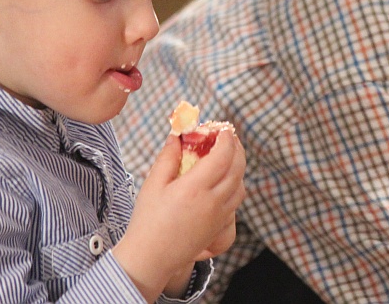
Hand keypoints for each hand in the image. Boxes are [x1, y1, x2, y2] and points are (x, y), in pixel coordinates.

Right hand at [114, 130, 246, 301]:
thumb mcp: (153, 185)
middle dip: (237, 149)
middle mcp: (212, 201)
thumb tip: (177, 136)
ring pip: (241, 185)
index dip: (226, 139)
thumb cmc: (147, 221)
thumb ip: (168, 157)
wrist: (151, 258)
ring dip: (238, 167)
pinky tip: (223, 181)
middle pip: (238, 168)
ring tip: (227, 156)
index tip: (222, 129)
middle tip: (228, 138)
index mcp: (195, 188)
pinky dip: (236, 185)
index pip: (222, 156)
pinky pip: (236, 201)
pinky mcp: (220, 226)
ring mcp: (219, 216)